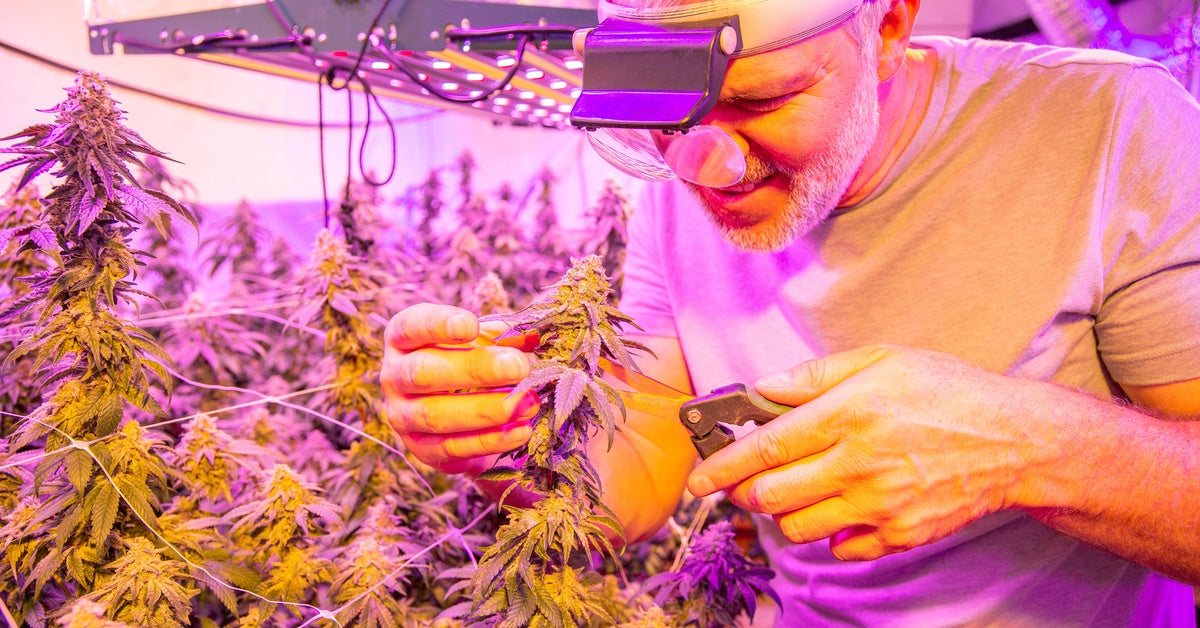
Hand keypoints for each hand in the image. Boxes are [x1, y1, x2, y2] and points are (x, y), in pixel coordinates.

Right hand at [381, 303, 539, 475]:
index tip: (471, 325)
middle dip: (475, 369)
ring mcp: (402, 416)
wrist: (459, 416)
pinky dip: (490, 440)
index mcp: (403, 339)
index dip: (438, 325)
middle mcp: (394, 376)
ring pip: (436, 415)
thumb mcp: (483, 341)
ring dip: (487, 410)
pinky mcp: (422, 449)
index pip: (410, 327)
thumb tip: (535, 337)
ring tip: (528, 403)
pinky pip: (452, 447)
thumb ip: (506, 336)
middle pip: (423, 373)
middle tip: (519, 367)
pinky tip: (521, 431)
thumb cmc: (469, 363)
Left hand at [687, 345, 1038, 560]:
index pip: (765, 446)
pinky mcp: (899, 535)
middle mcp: (859, 464)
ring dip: (783, 512)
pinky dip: (829, 533)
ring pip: (798, 527)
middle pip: (771, 495)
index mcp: (849, 414)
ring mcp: (879, 505)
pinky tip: (841, 505)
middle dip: (745, 491)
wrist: (1017, 441)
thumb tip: (764, 388)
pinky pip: (840, 548)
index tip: (697, 480)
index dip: (721, 466)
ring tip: (797, 489)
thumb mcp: (882, 360)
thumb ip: (815, 375)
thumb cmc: (948, 392)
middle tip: (746, 480)